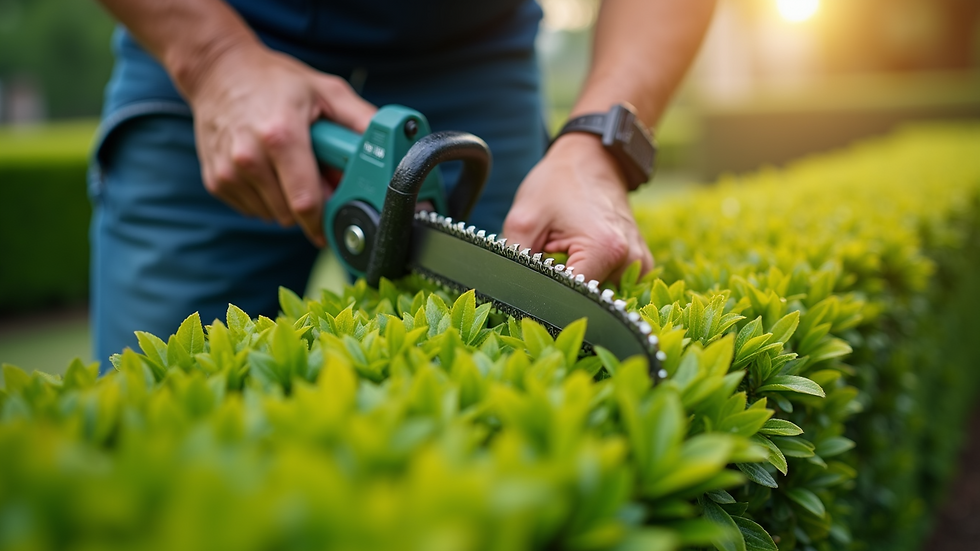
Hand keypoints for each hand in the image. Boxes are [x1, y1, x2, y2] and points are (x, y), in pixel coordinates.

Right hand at [183, 40, 376, 245]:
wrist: (218, 71)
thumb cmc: (274, 80)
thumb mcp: (325, 90)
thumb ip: (362, 121)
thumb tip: (394, 148)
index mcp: (280, 135)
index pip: (307, 202)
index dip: (329, 218)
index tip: (342, 220)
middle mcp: (249, 157)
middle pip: (292, 214)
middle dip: (312, 206)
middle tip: (317, 179)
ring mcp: (228, 172)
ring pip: (274, 216)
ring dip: (289, 202)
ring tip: (289, 167)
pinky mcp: (216, 181)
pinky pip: (255, 210)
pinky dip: (268, 198)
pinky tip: (269, 170)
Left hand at [503, 133, 652, 282]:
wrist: (592, 158)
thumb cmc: (559, 182)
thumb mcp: (524, 218)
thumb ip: (516, 260)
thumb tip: (512, 291)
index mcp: (605, 249)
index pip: (570, 297)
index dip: (546, 290)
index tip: (535, 272)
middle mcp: (630, 261)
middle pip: (584, 296)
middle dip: (561, 282)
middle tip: (551, 248)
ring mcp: (639, 264)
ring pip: (595, 292)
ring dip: (576, 276)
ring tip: (566, 246)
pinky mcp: (639, 263)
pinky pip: (609, 282)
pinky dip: (590, 271)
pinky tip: (581, 249)